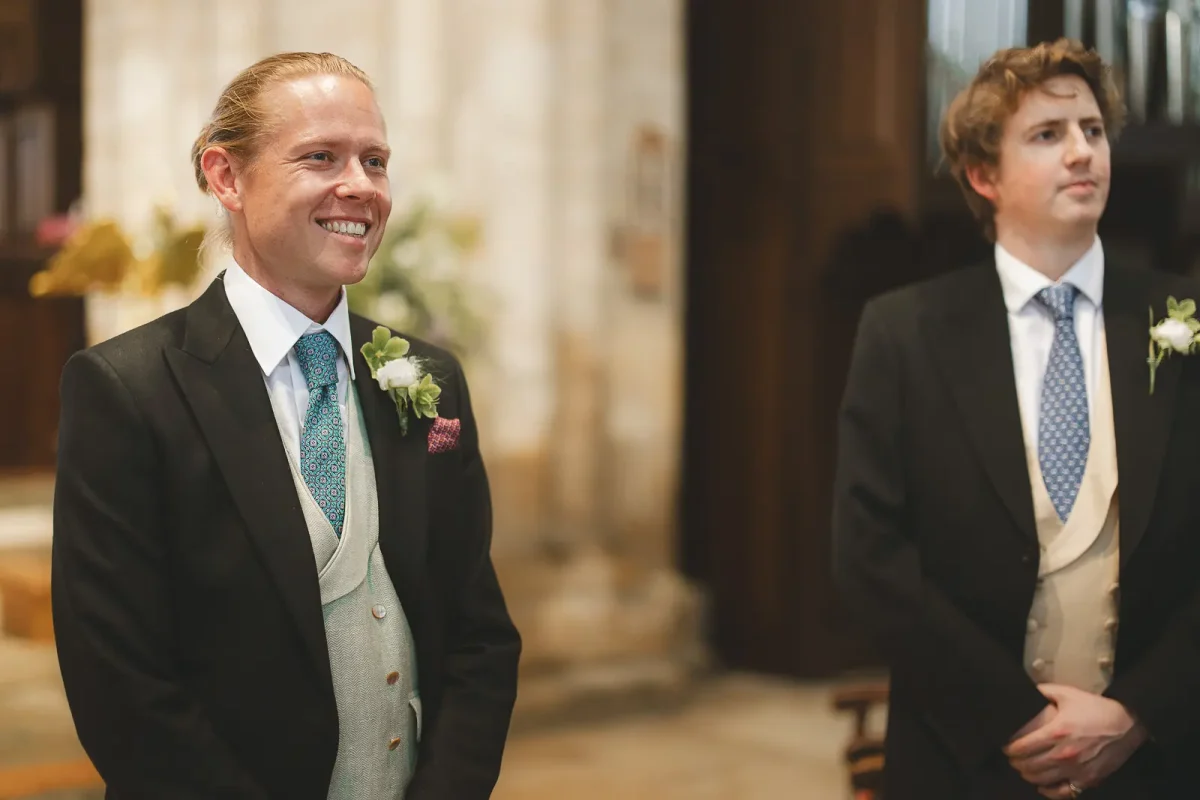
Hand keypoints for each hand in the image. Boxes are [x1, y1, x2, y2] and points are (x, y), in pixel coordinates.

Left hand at [1003, 684, 1147, 797]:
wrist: (1127, 723)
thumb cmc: (1096, 708)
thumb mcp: (1068, 694)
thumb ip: (1043, 691)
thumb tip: (1025, 688)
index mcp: (1057, 732)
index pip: (1023, 746)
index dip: (1010, 749)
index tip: (1005, 747)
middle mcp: (1065, 754)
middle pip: (1029, 765)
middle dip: (1016, 763)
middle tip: (1012, 759)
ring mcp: (1077, 769)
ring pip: (1042, 780)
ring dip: (1028, 776)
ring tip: (1024, 769)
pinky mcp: (1089, 779)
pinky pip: (1064, 792)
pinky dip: (1049, 791)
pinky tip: (1042, 786)